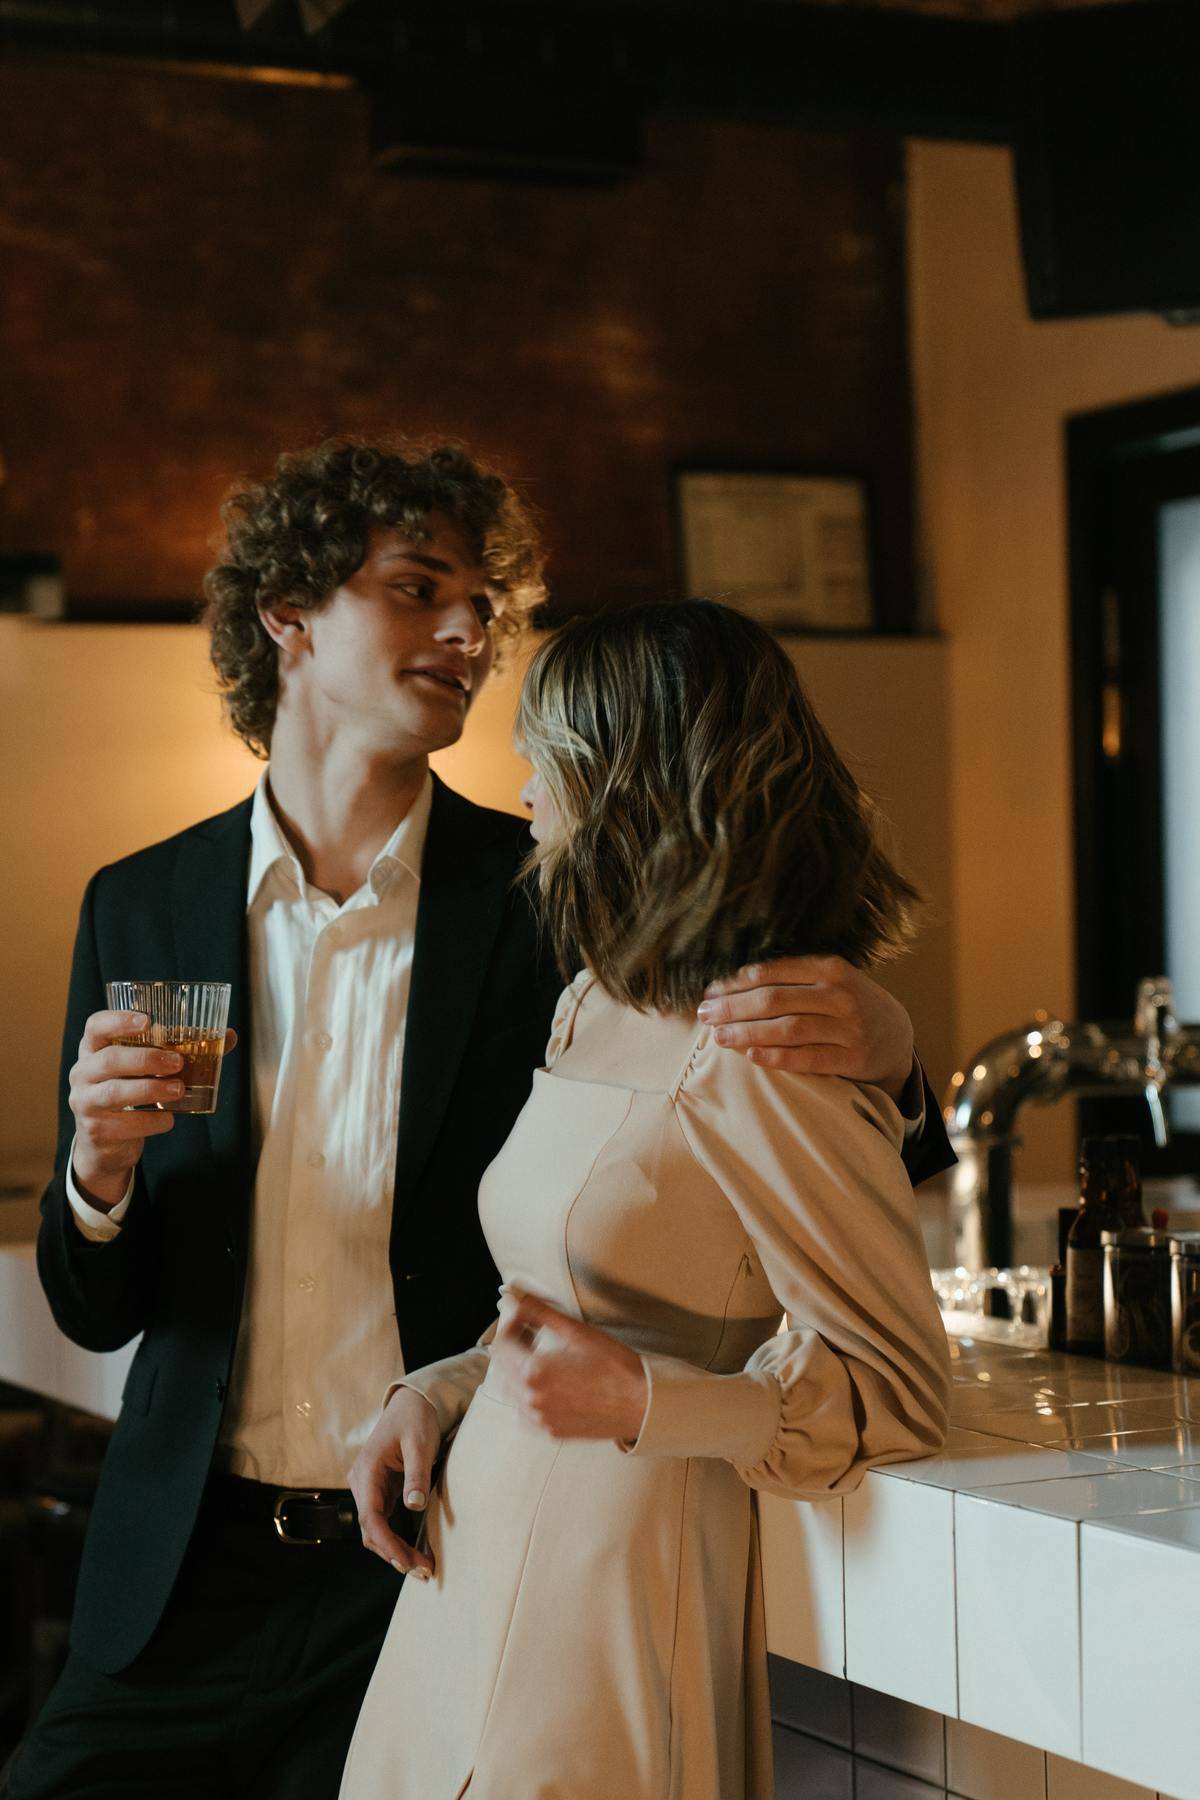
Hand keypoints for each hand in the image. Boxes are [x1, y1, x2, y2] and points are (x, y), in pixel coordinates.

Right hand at [69, 1010, 238, 1209]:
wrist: (107, 1143)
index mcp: (94, 1049)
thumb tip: (228, 1035)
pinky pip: (123, 1124)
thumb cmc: (132, 1092)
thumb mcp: (148, 1069)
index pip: (96, 1026)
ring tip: (178, 1090)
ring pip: (115, 1092)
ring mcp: (85, 1101)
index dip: (118, 1020)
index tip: (147, 1021)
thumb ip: (183, 1051)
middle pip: (109, 1059)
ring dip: (151, 1089)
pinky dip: (150, 1121)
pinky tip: (168, 1118)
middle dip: (146, 1059)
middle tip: (177, 1062)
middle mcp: (82, 1072)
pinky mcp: (95, 1130)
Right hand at [347, 1386, 439, 1578]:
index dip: (387, 1544)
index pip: (370, 1517)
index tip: (406, 1563)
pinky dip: (395, 1538)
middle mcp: (361, 1482)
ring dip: (394, 1549)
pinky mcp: (379, 1490)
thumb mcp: (420, 1444)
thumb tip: (413, 1506)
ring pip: (375, 1529)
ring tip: (421, 1566)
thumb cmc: (415, 1419)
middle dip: (394, 1553)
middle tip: (423, 1571)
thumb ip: (416, 1474)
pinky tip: (414, 1550)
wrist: (411, 1402)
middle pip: (371, 1529)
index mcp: (367, 1470)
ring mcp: (368, 1487)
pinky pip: (382, 1521)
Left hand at [491, 1290, 648, 1441]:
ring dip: (519, 1369)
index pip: (501, 1344)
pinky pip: (525, 1412)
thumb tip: (517, 1299)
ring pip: (511, 1390)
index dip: (510, 1324)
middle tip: (534, 1332)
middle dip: (514, 1345)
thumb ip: (540, 1313)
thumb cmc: (615, 1367)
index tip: (524, 1316)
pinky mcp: (551, 1431)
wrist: (641, 1404)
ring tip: (543, 1356)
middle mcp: (531, 1400)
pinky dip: (529, 1394)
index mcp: (534, 1373)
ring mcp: (540, 1419)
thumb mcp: (577, 1332)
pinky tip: (550, 1384)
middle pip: (502, 1366)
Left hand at [698, 955, 915, 1105]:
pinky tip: (751, 1055)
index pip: (773, 973)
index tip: (710, 991)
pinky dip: (777, 1057)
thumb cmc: (849, 1003)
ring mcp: (848, 1028)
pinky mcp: (853, 1058)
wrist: (897, 1035)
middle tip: (704, 1014)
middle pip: (775, 1000)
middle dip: (734, 1007)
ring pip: (788, 1029)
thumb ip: (795, 976)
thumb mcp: (832, 979)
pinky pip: (807, 1058)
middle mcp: (840, 995)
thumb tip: (734, 980)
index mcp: (831, 968)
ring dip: (747, 1032)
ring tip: (719, 1037)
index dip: (736, 982)